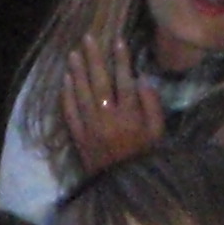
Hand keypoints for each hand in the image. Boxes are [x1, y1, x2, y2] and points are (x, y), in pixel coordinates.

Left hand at [58, 38, 165, 178]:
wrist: (125, 186)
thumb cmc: (145, 157)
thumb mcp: (158, 132)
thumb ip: (152, 105)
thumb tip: (142, 79)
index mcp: (130, 116)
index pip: (124, 81)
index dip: (121, 59)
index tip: (117, 40)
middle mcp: (108, 118)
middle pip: (99, 82)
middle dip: (94, 58)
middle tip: (88, 38)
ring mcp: (90, 128)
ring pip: (81, 94)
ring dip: (77, 72)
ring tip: (74, 54)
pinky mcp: (78, 137)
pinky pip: (70, 113)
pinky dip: (67, 95)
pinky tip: (65, 80)